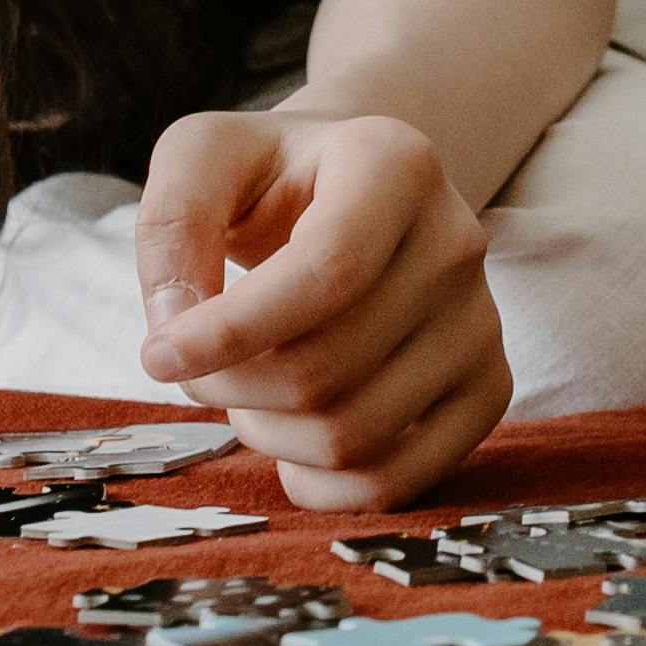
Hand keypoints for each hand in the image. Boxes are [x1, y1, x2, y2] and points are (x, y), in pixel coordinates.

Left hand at [124, 107, 508, 509]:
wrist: (347, 194)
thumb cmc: (269, 178)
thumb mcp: (202, 158)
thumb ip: (171, 224)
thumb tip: (175, 332)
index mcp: (396, 166)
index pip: (327, 271)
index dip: (234, 330)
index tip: (158, 354)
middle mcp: (456, 242)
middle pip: (328, 367)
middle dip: (232, 385)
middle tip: (198, 364)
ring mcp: (480, 322)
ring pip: (355, 434)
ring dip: (268, 433)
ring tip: (248, 389)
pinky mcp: (487, 387)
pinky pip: (397, 481)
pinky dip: (321, 487)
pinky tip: (288, 445)